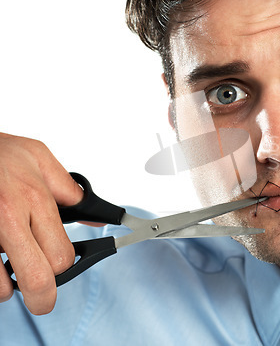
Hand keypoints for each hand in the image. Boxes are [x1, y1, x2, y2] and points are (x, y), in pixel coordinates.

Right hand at [0, 133, 82, 314]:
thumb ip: (69, 189)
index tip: (60, 265)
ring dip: (8, 287)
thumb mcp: (38, 157)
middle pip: (38, 279)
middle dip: (43, 293)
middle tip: (42, 297)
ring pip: (2, 288)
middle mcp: (8, 217)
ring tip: (10, 273)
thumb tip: (96, 217)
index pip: (61, 254)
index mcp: (34, 197)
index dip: (64, 265)